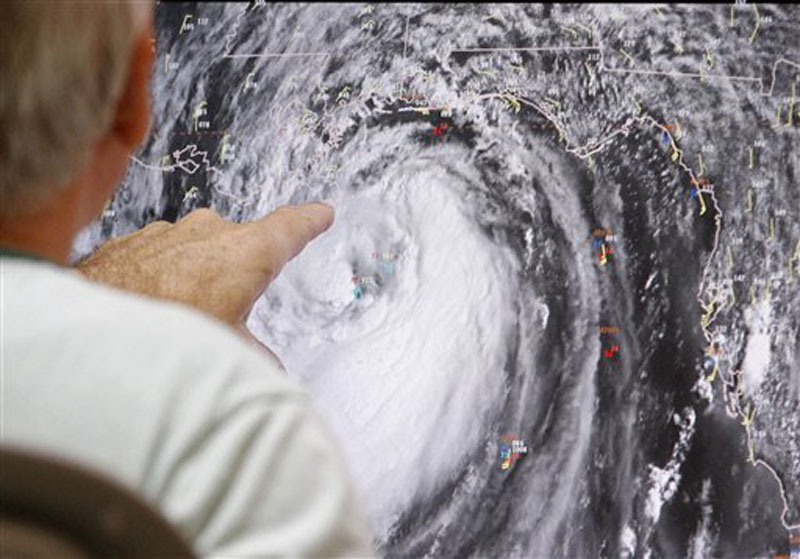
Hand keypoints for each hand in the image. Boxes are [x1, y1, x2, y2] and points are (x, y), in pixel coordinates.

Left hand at [76, 203, 333, 353]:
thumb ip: (257, 359)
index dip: (310, 221)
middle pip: (240, 245)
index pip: (291, 227)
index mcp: (246, 253)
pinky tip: (151, 306)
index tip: (322, 214)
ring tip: (183, 315)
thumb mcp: (230, 354)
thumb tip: (269, 374)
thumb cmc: (167, 332)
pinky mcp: (133, 241)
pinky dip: (163, 276)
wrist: (89, 330)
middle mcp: (209, 232)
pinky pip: (161, 255)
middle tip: (230, 309)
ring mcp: (167, 233)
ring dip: (197, 276)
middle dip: (239, 272)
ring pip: (197, 251)